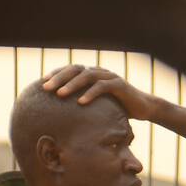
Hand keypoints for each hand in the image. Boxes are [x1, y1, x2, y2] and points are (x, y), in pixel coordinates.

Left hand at [42, 64, 158, 121]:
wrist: (144, 107)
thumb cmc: (117, 107)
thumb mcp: (98, 105)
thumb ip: (83, 104)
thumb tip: (62, 116)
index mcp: (92, 74)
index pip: (70, 69)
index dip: (56, 73)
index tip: (41, 83)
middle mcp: (99, 72)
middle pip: (75, 69)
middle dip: (59, 78)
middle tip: (45, 88)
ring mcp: (109, 77)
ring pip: (87, 76)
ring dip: (72, 84)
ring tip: (59, 94)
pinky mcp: (120, 85)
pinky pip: (102, 87)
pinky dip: (91, 94)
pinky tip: (81, 102)